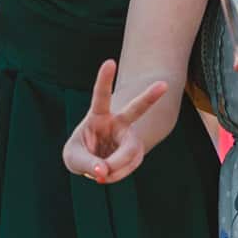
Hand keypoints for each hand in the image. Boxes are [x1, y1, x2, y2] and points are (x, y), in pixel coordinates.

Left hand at [62, 59, 167, 183]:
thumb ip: (86, 163)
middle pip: (135, 110)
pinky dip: (116, 175)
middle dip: (149, 97)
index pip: (101, 95)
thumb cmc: (80, 153)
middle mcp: (117, 123)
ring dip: (116, 166)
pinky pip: (129, 166)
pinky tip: (107, 176)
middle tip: (164, 84)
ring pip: (131, 150)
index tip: (109, 61)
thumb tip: (104, 171)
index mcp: (98, 115)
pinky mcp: (134, 153)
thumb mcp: (73, 157)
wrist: (93, 165)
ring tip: (100, 176)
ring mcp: (128, 138)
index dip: (104, 79)